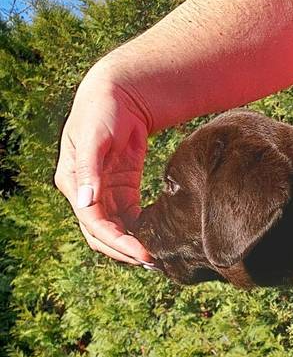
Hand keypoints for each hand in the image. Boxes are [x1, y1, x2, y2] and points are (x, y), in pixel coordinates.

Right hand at [54, 66, 153, 264]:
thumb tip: (84, 202)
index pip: (92, 221)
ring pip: (114, 229)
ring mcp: (103, 192)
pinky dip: (138, 231)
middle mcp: (84, 191)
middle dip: (124, 250)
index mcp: (72, 181)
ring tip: (156, 258)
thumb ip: (89, 169)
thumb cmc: (103, 110)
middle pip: (100, 233)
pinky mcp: (121, 189)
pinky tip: (156, 240)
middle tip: (153, 262)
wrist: (121, 94)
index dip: (115, 241)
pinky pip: (127, 218)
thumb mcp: (95, 137)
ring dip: (131, 245)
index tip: (141, 253)